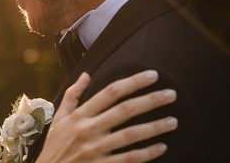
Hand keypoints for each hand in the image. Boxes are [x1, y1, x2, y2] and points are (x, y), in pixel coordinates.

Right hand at [36, 70, 176, 162]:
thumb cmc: (56, 144)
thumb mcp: (59, 117)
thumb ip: (73, 95)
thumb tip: (86, 74)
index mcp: (80, 114)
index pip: (110, 92)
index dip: (133, 82)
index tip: (152, 75)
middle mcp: (89, 129)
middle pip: (125, 110)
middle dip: (151, 100)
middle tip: (172, 94)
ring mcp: (97, 149)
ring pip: (131, 135)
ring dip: (155, 127)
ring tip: (173, 121)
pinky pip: (130, 159)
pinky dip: (147, 153)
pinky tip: (161, 146)